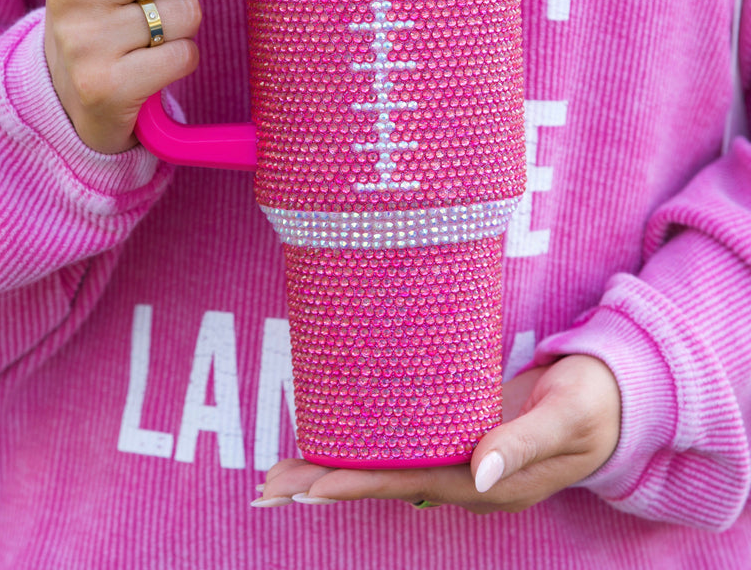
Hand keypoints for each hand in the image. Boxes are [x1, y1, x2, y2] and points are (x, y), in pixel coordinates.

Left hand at [255, 354, 620, 511]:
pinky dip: (373, 450)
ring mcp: (466, 462)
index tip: (307, 486)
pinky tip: (346, 443)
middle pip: (388, 483)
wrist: (617, 400)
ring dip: (341, 469)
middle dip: (328, 483)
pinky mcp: (466, 438)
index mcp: (489, 484)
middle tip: (269, 483)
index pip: (410, 483)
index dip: (357, 484)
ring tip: (287, 471)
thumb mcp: (565, 419)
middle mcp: (469, 480)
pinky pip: (409, 450)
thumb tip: (478, 474)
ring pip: (393, 469)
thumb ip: (522, 445)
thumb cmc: (594, 404)